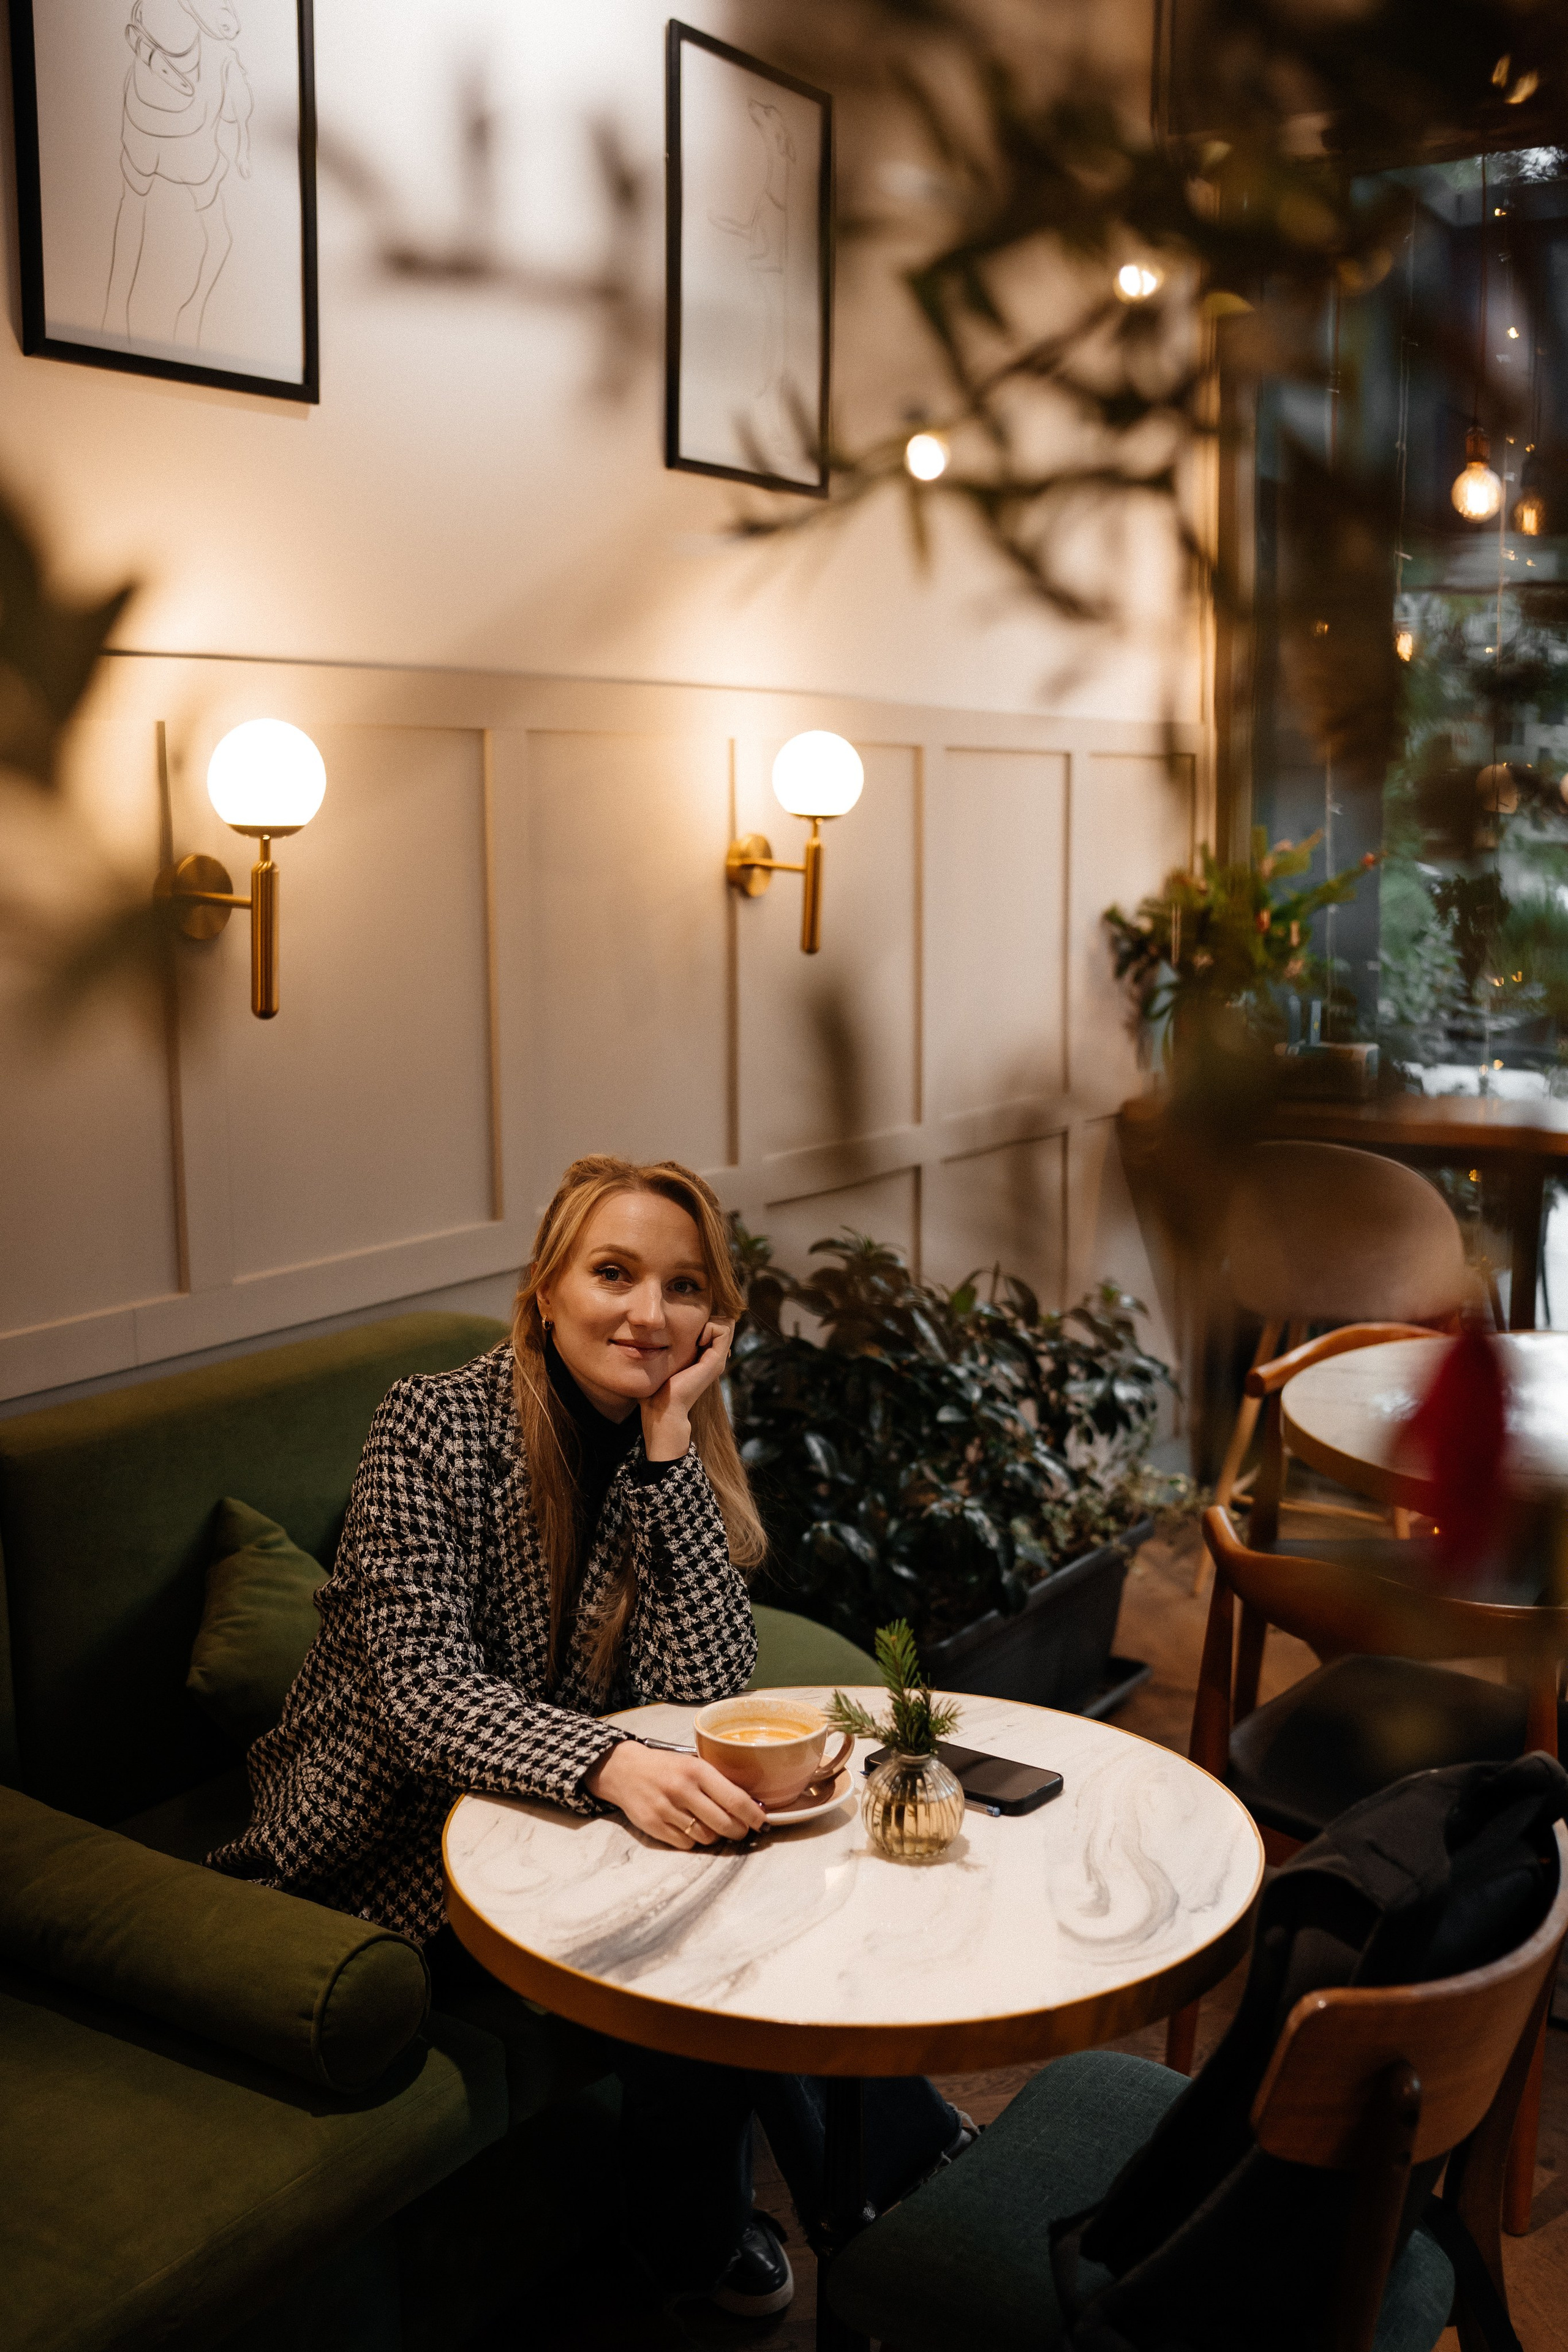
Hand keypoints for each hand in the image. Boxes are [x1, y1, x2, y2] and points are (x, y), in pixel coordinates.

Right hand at [584, 1739, 764, 1846]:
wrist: (623, 1770)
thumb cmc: (665, 1767)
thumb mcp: (692, 1763)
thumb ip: (716, 1782)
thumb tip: (749, 1805)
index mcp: (696, 1770)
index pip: (734, 1799)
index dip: (753, 1815)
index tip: (763, 1822)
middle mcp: (682, 1790)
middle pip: (724, 1824)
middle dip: (739, 1831)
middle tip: (741, 1829)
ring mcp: (666, 1810)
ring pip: (706, 1837)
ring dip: (715, 1836)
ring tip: (711, 1825)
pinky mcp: (654, 1826)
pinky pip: (686, 1844)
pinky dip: (693, 1840)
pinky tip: (689, 1827)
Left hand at [640, 1317, 733, 1461]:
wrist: (664, 1408)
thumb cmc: (658, 1387)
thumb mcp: (666, 1361)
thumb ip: (669, 1349)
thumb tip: (657, 1333)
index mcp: (705, 1357)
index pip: (715, 1326)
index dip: (703, 1320)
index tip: (686, 1331)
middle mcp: (715, 1357)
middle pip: (723, 1323)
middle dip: (708, 1318)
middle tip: (692, 1332)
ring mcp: (718, 1359)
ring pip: (726, 1324)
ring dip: (709, 1322)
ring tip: (695, 1337)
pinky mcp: (716, 1361)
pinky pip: (723, 1330)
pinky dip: (710, 1327)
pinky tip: (697, 1341)